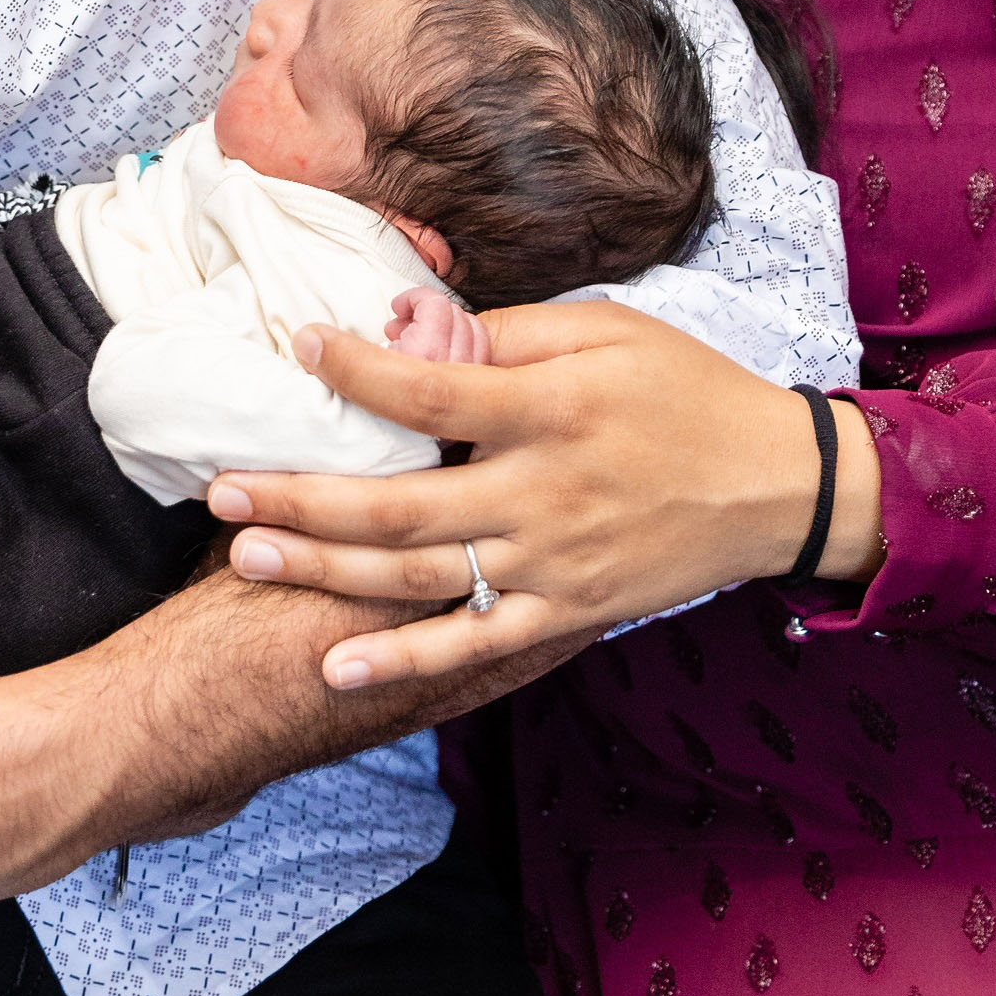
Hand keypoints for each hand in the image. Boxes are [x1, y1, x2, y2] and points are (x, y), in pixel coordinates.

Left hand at [207, 299, 881, 690]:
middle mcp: (542, 492)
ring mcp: (552, 565)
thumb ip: (508, 334)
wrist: (774, 484)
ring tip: (245, 555)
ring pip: (416, 577)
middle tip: (221, 489)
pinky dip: (400, 663)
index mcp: (550, 407)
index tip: (297, 345)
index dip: (353, 369)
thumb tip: (415, 330)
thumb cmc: (685, 388)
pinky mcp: (566, 613)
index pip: (426, 393)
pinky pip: (471, 646)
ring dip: (322, 572)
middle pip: (397, 503)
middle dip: (299, 498)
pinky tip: (332, 665)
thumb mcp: (606, 330)